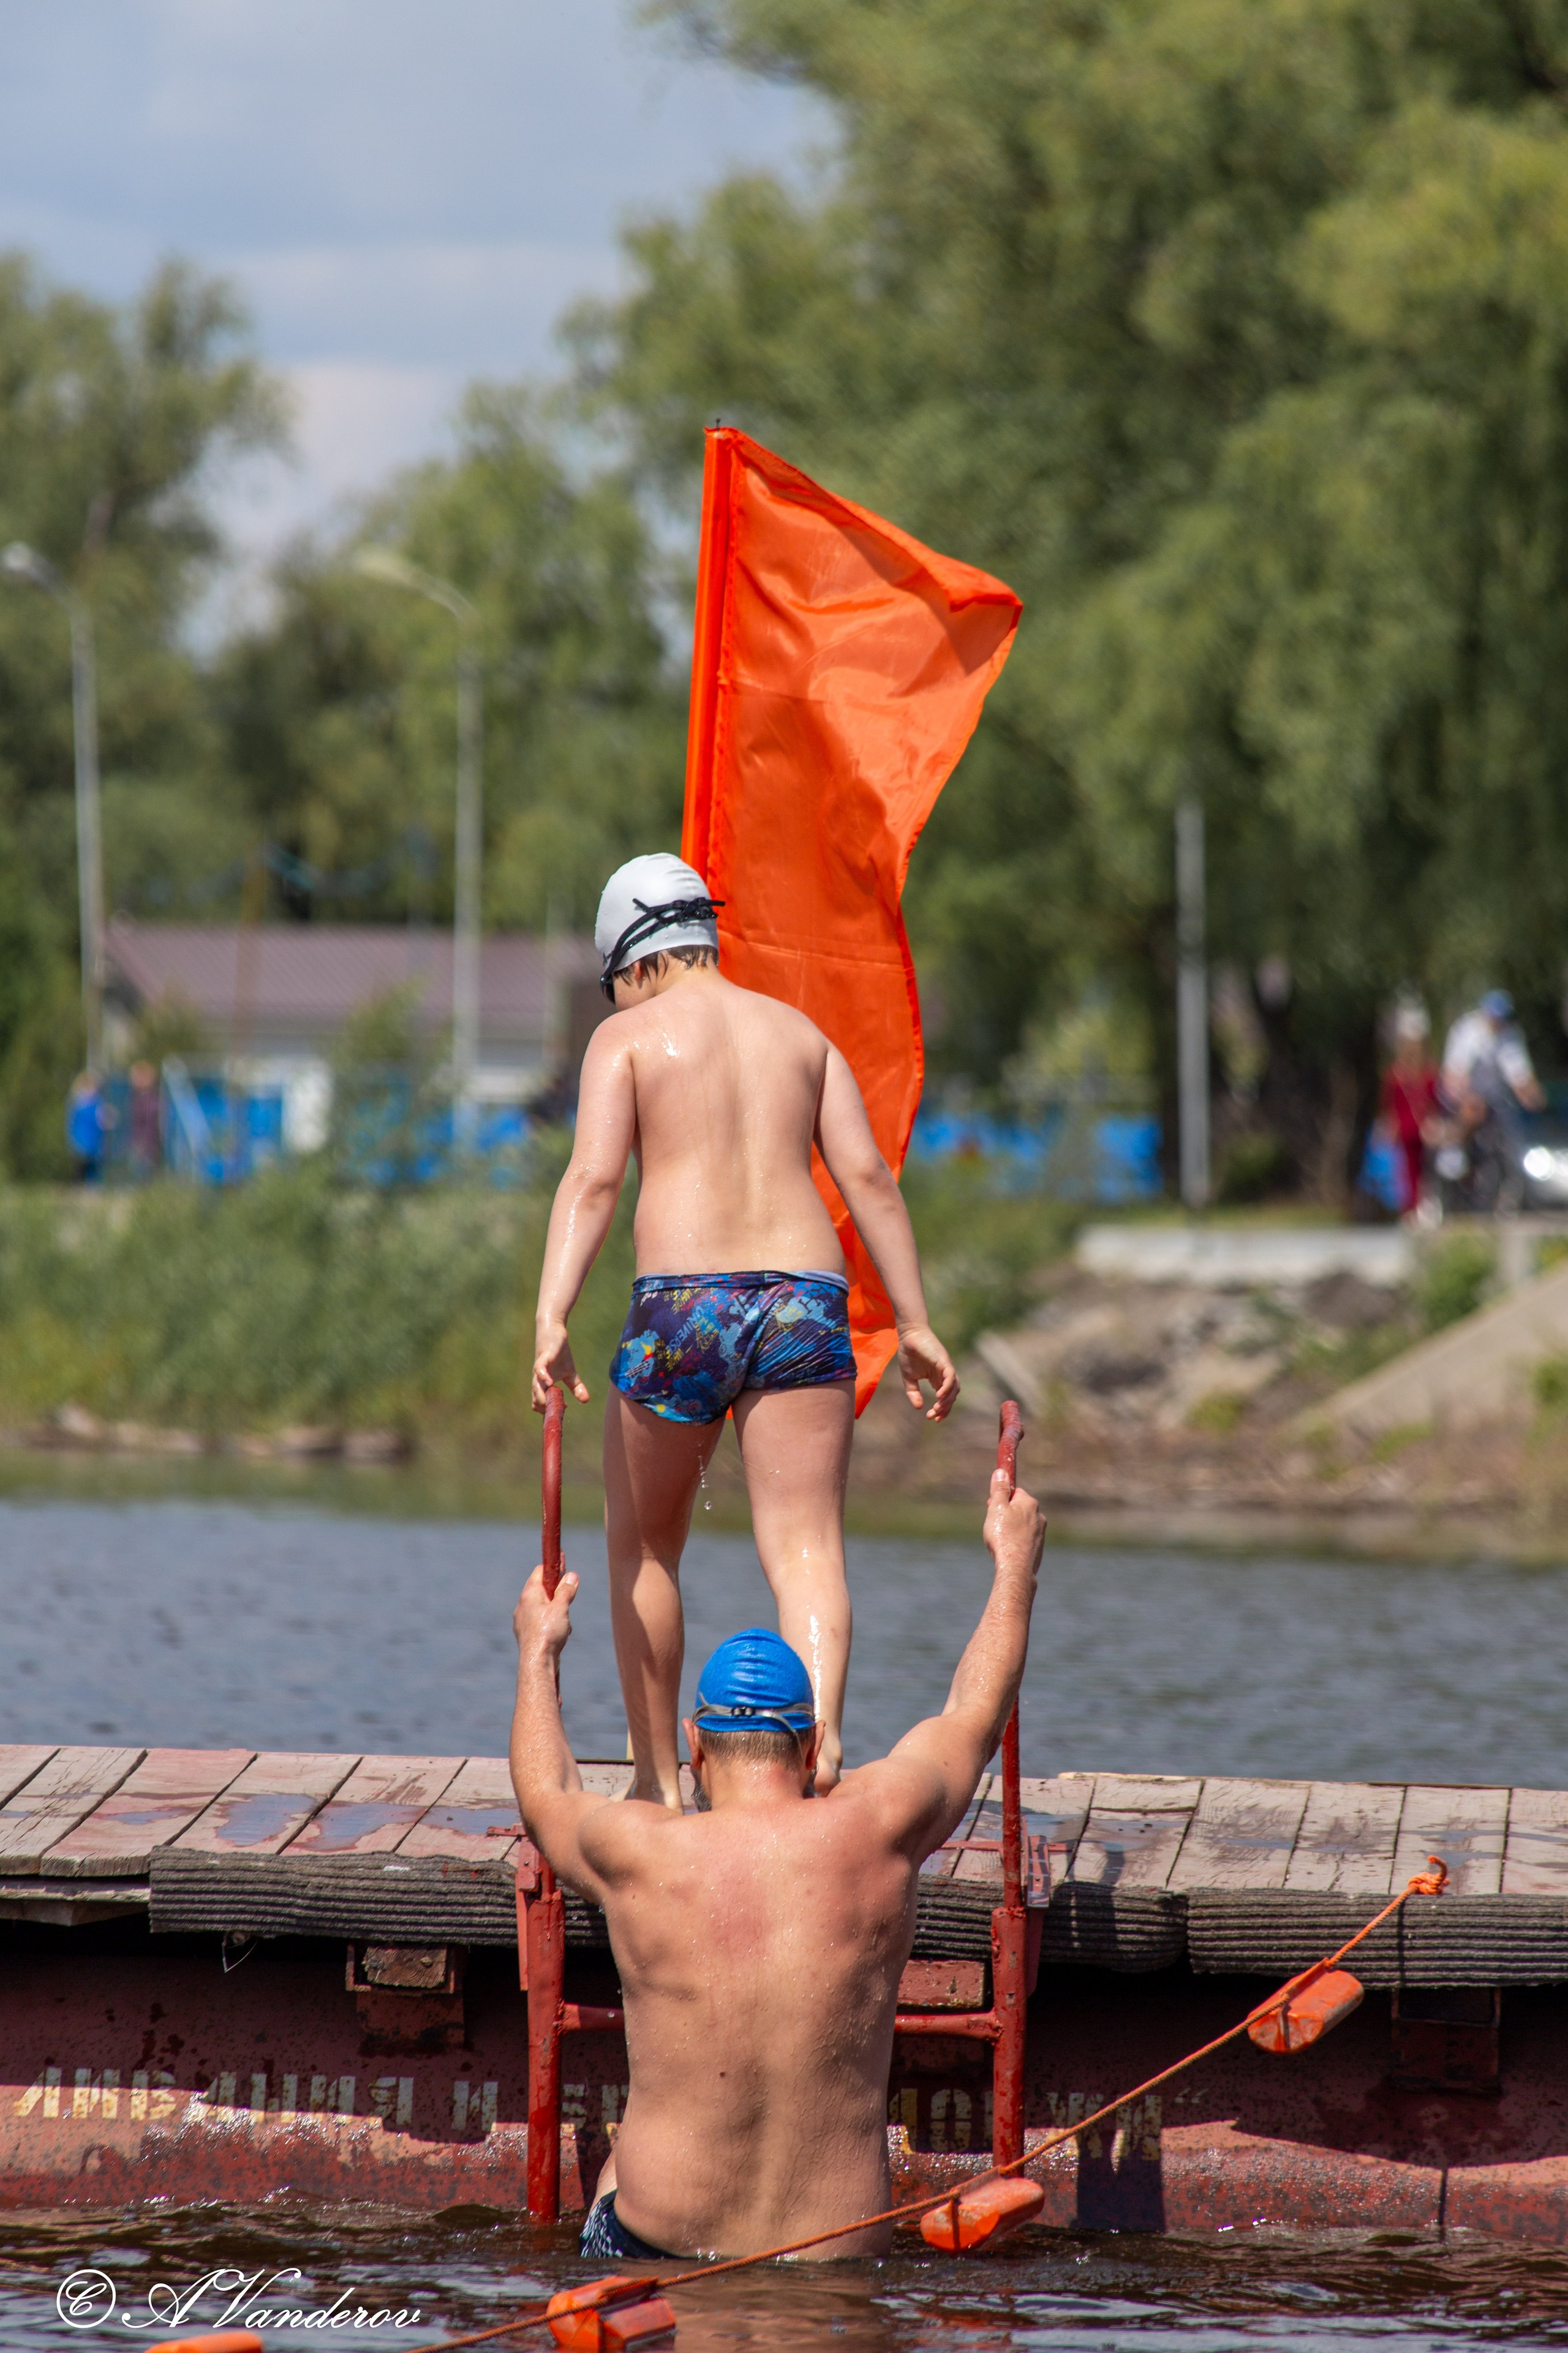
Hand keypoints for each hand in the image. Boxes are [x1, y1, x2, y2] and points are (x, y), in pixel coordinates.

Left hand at [514, 1563, 577, 1661]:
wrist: (537, 1662)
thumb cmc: (548, 1633)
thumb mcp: (561, 1607)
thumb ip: (566, 1590)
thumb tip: (571, 1575)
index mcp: (529, 1594)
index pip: (540, 1571)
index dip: (553, 1567)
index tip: (563, 1563)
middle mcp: (523, 1605)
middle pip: (542, 1589)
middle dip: (557, 1593)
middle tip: (568, 1598)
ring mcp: (523, 1620)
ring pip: (542, 1607)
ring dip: (555, 1610)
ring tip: (564, 1622)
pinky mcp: (526, 1633)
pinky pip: (540, 1621)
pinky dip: (551, 1623)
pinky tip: (560, 1633)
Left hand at [533, 1320, 589, 1412]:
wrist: (554, 1332)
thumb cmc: (559, 1353)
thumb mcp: (570, 1372)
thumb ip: (576, 1387)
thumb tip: (586, 1400)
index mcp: (544, 1385)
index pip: (540, 1404)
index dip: (550, 1411)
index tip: (564, 1408)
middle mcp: (539, 1380)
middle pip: (535, 1400)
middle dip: (547, 1409)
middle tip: (561, 1408)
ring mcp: (539, 1369)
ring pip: (535, 1388)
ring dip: (542, 1398)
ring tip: (551, 1404)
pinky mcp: (542, 1358)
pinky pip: (539, 1370)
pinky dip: (543, 1378)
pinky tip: (551, 1384)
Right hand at [897, 1321, 958, 1419]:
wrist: (908, 1336)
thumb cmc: (909, 1354)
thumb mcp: (908, 1379)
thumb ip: (913, 1393)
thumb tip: (918, 1408)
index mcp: (937, 1379)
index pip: (945, 1398)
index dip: (942, 1410)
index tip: (932, 1418)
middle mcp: (945, 1375)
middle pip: (952, 1396)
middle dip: (944, 1408)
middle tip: (933, 1416)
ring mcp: (946, 1368)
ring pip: (954, 1388)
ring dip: (947, 1400)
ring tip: (937, 1408)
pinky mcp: (944, 1361)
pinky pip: (951, 1377)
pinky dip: (947, 1387)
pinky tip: (939, 1396)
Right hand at [984, 1469, 1045, 1591]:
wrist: (1015, 1568)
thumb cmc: (1003, 1536)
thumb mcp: (996, 1508)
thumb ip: (999, 1489)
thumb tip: (1001, 1472)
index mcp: (1030, 1503)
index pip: (1015, 1492)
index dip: (1001, 1498)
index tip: (991, 1507)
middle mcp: (1039, 1516)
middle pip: (1018, 1509)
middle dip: (1005, 1515)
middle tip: (993, 1526)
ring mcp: (1040, 1534)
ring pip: (1021, 1526)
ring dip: (1009, 1530)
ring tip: (998, 1541)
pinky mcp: (1038, 1549)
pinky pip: (1023, 1540)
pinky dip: (1015, 1543)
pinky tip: (1006, 1551)